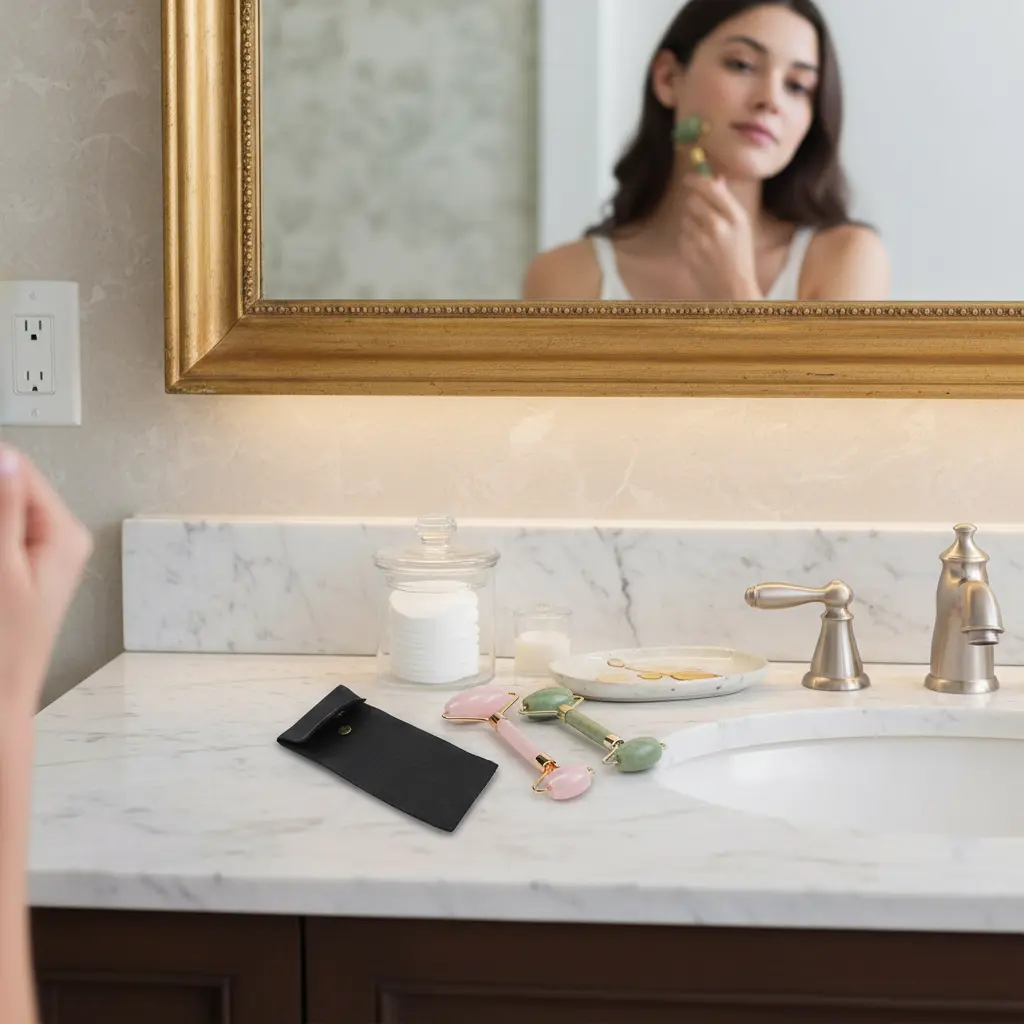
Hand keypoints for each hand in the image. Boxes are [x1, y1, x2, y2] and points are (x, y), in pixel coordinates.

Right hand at [0, 446, 91, 714]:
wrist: (1, 699)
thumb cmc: (4, 646)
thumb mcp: (1, 570)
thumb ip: (4, 511)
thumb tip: (6, 458)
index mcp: (62, 533)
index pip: (18, 470)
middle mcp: (59, 537)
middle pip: (7, 488)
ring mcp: (41, 552)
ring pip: (2, 512)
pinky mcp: (22, 568)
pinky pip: (3, 535)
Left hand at [678, 174, 760, 299]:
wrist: (733, 288)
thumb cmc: (739, 255)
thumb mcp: (742, 226)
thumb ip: (727, 201)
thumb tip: (715, 177)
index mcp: (736, 217)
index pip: (711, 188)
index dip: (697, 180)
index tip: (689, 179)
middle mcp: (719, 226)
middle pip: (693, 201)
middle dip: (694, 204)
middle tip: (701, 213)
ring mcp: (702, 241)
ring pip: (686, 218)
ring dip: (692, 223)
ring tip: (706, 238)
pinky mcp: (690, 253)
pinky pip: (682, 235)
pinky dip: (689, 240)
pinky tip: (701, 250)